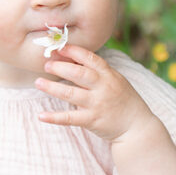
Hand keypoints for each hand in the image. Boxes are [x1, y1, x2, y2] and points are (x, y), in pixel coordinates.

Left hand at [35, 45, 152, 142]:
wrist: (137, 126)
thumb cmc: (124, 101)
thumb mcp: (117, 80)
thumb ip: (99, 71)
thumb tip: (75, 59)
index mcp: (109, 75)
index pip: (90, 58)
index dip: (74, 52)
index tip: (60, 47)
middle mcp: (103, 88)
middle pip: (78, 73)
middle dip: (60, 67)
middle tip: (46, 64)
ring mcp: (97, 104)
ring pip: (70, 93)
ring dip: (52, 87)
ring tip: (38, 82)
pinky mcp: (91, 120)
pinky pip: (69, 118)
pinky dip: (54, 118)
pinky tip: (41, 116)